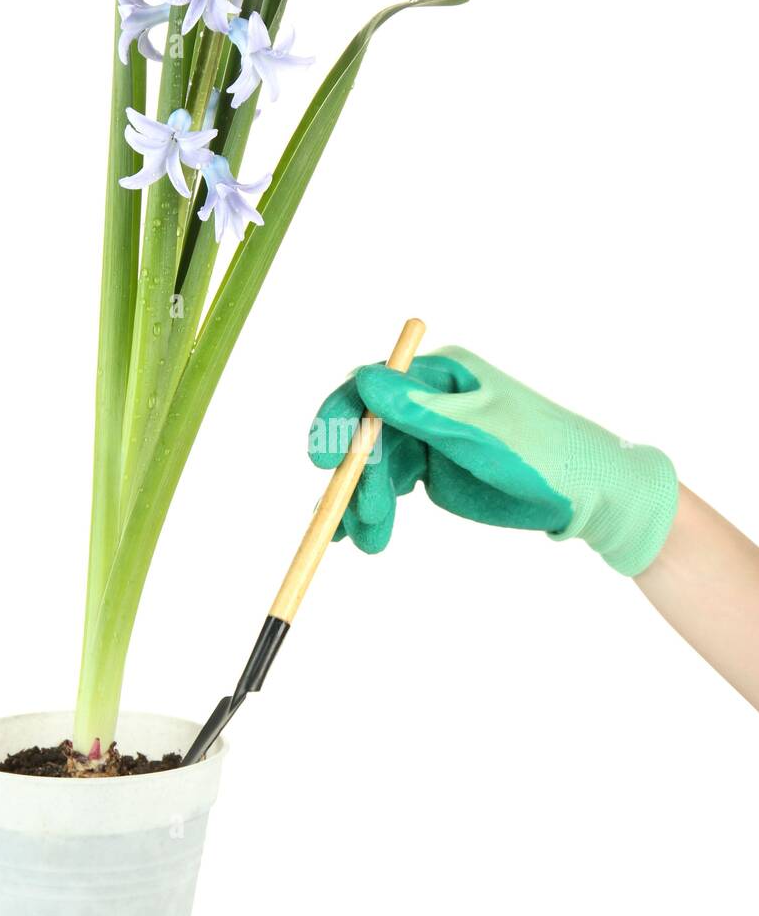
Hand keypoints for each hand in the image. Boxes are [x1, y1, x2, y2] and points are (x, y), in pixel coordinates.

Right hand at [309, 346, 677, 575]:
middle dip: (353, 477)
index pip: (370, 389)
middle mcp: (427, 399)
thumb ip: (422, 410)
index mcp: (440, 374)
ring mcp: (428, 434)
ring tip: (365, 541)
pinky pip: (388, 485)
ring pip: (372, 464)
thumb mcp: (483, 433)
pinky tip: (363, 536)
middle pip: (365, 432)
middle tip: (351, 520)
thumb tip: (365, 378)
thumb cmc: (546, 453)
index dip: (341, 422)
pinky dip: (373, 510)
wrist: (590, 494)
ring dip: (360, 502)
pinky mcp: (433, 467)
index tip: (324, 462)